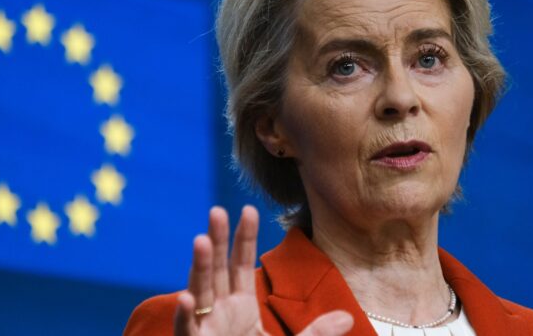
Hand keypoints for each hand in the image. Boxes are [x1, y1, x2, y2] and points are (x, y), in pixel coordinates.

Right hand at [173, 205, 352, 335]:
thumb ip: (315, 334)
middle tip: (218, 210)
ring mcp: (203, 328)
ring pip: (199, 292)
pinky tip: (186, 298)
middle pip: (217, 268)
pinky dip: (185, 316)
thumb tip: (348, 318)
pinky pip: (187, 331)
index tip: (249, 209)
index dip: (244, 237)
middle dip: (217, 240)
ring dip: (199, 267)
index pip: (240, 263)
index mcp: (239, 305)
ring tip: (201, 240)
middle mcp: (217, 311)